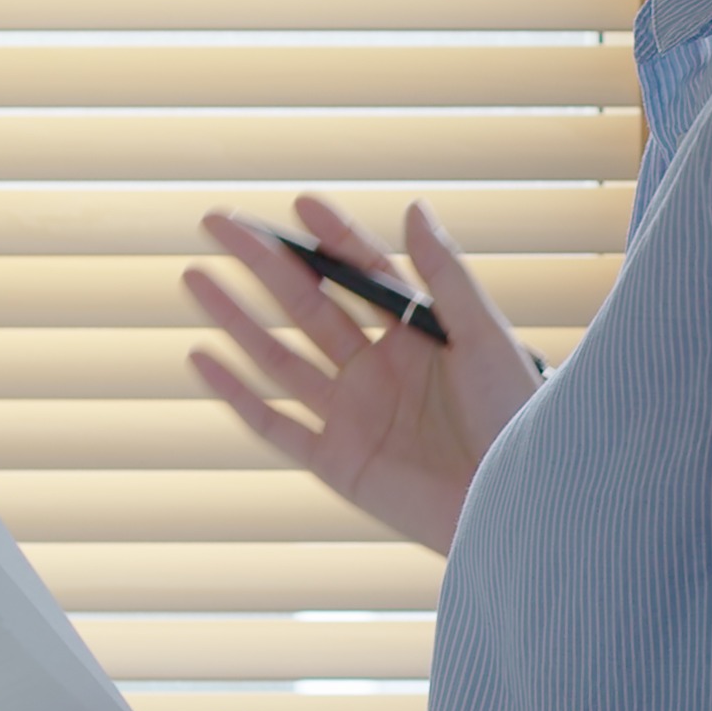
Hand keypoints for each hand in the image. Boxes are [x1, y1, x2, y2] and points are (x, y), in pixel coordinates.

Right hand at [184, 196, 534, 553]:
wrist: (515, 506)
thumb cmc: (515, 421)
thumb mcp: (486, 339)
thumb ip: (447, 277)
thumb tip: (415, 208)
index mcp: (416, 335)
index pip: (362, 273)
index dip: (331, 238)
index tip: (299, 205)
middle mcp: (377, 370)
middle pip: (308, 306)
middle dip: (264, 264)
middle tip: (219, 222)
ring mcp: (352, 415)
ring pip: (279, 357)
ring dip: (236, 317)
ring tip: (196, 275)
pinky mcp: (335, 463)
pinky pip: (274, 424)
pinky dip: (236, 391)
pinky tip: (202, 355)